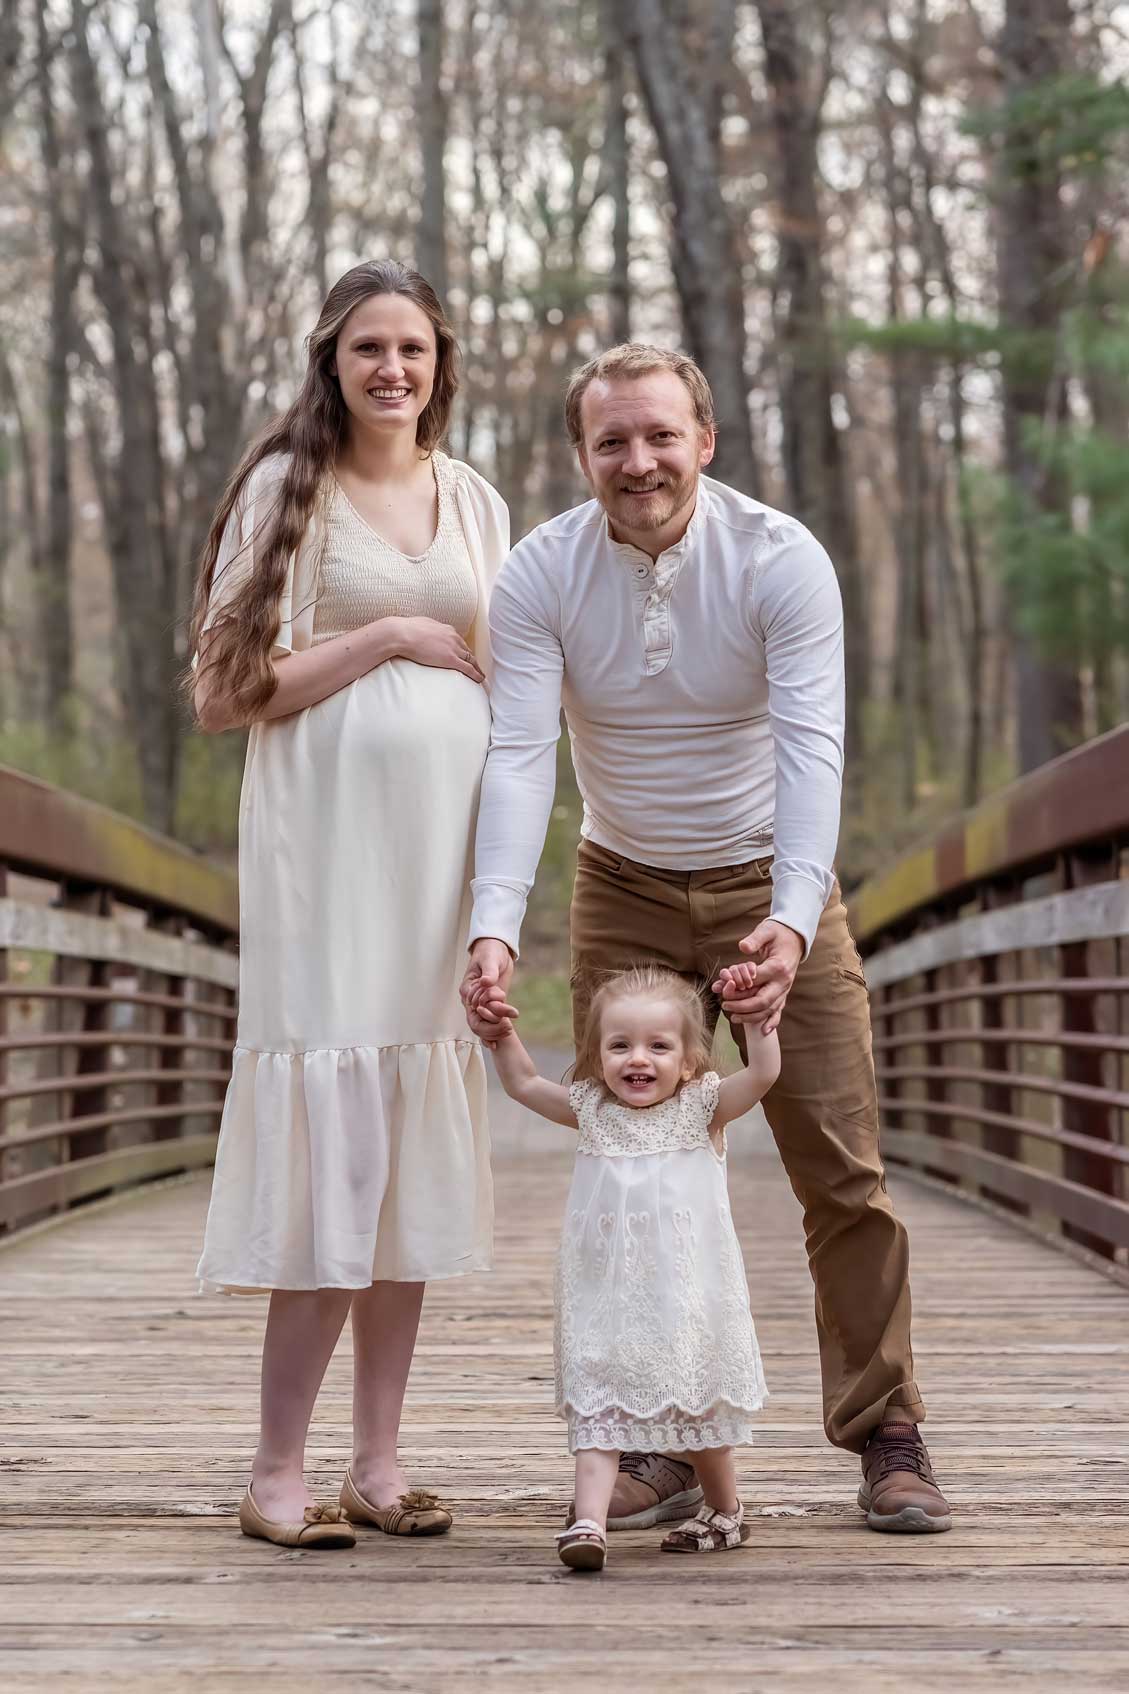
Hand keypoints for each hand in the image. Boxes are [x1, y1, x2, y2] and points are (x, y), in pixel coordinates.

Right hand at [393, 617, 484, 682]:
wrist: (403, 634)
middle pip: (467, 650)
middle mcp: (453, 637)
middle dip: (472, 659)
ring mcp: (453, 648)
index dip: (463, 650)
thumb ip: (428, 631)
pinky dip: (476, 674)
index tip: (465, 656)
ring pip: (471, 660)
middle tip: (477, 667)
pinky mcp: (451, 659)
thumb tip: (425, 633)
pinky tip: (479, 679)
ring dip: (477, 668)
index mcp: (446, 630)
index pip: (459, 641)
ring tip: (481, 675)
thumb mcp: (422, 625)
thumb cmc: (407, 630)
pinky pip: (468, 668)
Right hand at [460, 939, 516, 1045]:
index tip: (503, 1001)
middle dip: (492, 1026)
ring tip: (509, 1030)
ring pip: (481, 1026)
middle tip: (509, 1026)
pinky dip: (490, 1034)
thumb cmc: (490, 952)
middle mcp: (471, 1000)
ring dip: (494, 1031)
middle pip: (475, 1021)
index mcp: (467, 988)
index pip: (474, 1006)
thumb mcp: (490, 960)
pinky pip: (487, 1023)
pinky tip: (495, 1045)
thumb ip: (489, 972)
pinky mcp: (489, 1006)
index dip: (489, 1008)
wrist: (496, 950)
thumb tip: (486, 982)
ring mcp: (479, 1005)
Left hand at [712, 919, 802, 1035]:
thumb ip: (755, 939)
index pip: (756, 981)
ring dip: (751, 1016)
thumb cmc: (777, 934)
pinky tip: (764, 1032)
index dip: (738, 986)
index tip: (723, 986)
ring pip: (769, 1009)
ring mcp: (785, 989)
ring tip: (733, 1018)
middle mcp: (784, 981)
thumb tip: (743, 947)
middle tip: (724, 1005)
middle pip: (763, 1000)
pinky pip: (779, 1010)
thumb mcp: (766, 930)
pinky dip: (772, 1022)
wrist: (794, 938)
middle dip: (742, 1006)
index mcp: (778, 967)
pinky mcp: (783, 993)